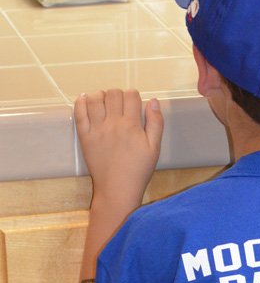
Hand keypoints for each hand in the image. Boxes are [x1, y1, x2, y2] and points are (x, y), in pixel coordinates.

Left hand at [74, 89, 163, 207]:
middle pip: (113, 94)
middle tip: (119, 103)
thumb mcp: (154, 148)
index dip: (133, 95)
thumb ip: (156, 123)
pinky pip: (79, 113)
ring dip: (100, 95)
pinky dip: (81, 102)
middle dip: (118, 94)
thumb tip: (153, 101)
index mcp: (131, 125)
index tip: (134, 102)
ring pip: (95, 99)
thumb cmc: (139, 170)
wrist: (118, 188)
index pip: (131, 96)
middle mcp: (113, 123)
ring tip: (104, 101)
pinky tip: (85, 99)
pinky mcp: (84, 136)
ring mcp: (96, 129)